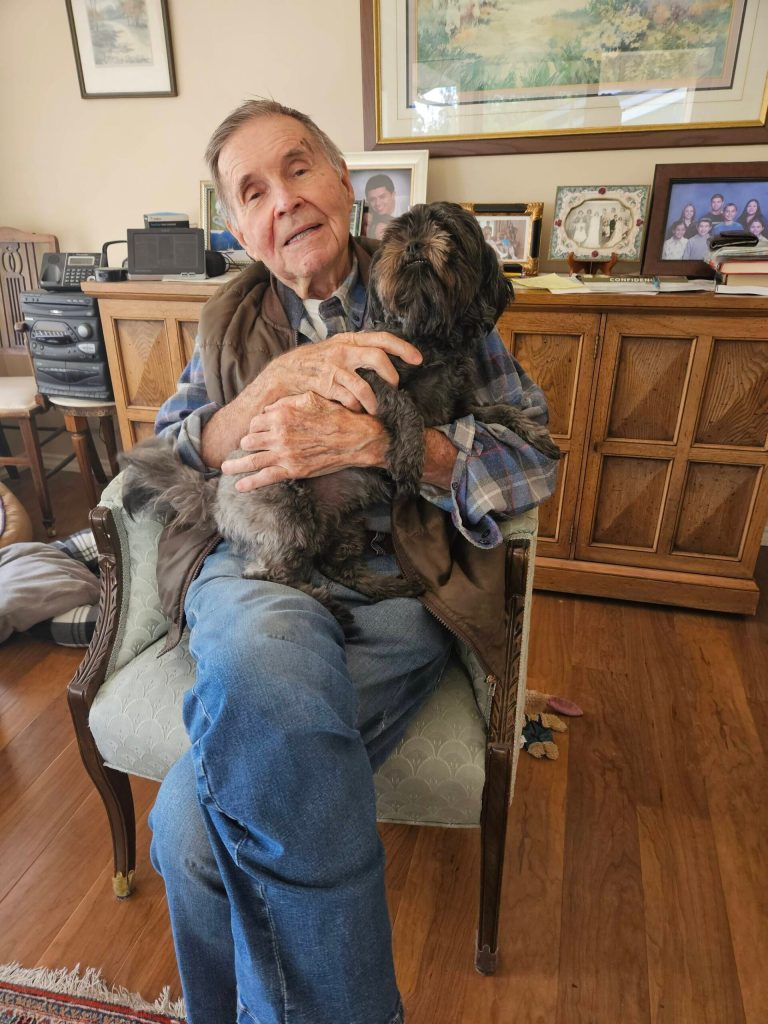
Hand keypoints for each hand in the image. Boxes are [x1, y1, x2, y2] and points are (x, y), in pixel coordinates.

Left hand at [221, 392, 388, 490]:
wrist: (355, 438)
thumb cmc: (336, 415)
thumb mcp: (311, 398)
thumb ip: (287, 402)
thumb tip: (270, 409)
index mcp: (282, 414)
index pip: (256, 421)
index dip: (256, 426)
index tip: (259, 430)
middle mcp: (278, 433)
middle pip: (249, 439)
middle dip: (246, 443)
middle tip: (246, 448)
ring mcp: (283, 453)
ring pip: (250, 459)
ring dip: (235, 464)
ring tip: (225, 467)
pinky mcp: (292, 470)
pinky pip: (264, 478)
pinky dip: (249, 483)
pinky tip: (239, 486)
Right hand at [248, 331, 421, 414]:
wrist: (281, 375)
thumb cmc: (313, 366)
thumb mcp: (336, 352)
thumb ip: (357, 354)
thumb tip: (385, 364)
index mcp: (349, 340)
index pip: (382, 338)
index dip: (403, 347)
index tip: (419, 359)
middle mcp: (342, 349)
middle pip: (378, 357)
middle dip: (391, 376)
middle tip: (394, 390)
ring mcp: (332, 367)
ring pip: (364, 384)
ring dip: (374, 401)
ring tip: (375, 410)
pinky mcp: (324, 384)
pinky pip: (348, 398)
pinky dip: (355, 407)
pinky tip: (354, 411)